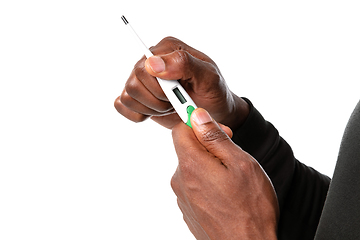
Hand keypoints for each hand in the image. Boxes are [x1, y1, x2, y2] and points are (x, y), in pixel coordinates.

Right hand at [114, 37, 248, 129]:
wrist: (214, 113)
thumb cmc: (213, 92)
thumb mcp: (209, 77)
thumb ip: (184, 64)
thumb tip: (152, 63)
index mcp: (168, 49)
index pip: (144, 67)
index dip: (158, 87)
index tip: (175, 94)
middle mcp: (151, 61)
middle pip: (133, 84)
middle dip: (157, 101)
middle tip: (175, 103)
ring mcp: (142, 79)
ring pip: (127, 96)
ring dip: (151, 108)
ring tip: (169, 107)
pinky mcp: (138, 96)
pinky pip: (122, 106)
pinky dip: (139, 114)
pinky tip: (156, 112)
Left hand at [171, 108, 278, 239]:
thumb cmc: (250, 208)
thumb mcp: (240, 164)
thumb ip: (215, 137)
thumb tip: (197, 116)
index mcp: (191, 164)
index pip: (180, 130)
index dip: (198, 124)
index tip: (216, 128)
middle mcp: (180, 180)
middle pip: (188, 149)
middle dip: (208, 147)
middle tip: (233, 158)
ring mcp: (183, 197)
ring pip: (193, 168)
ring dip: (210, 167)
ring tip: (232, 181)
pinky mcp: (188, 210)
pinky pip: (194, 186)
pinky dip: (208, 184)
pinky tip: (226, 196)